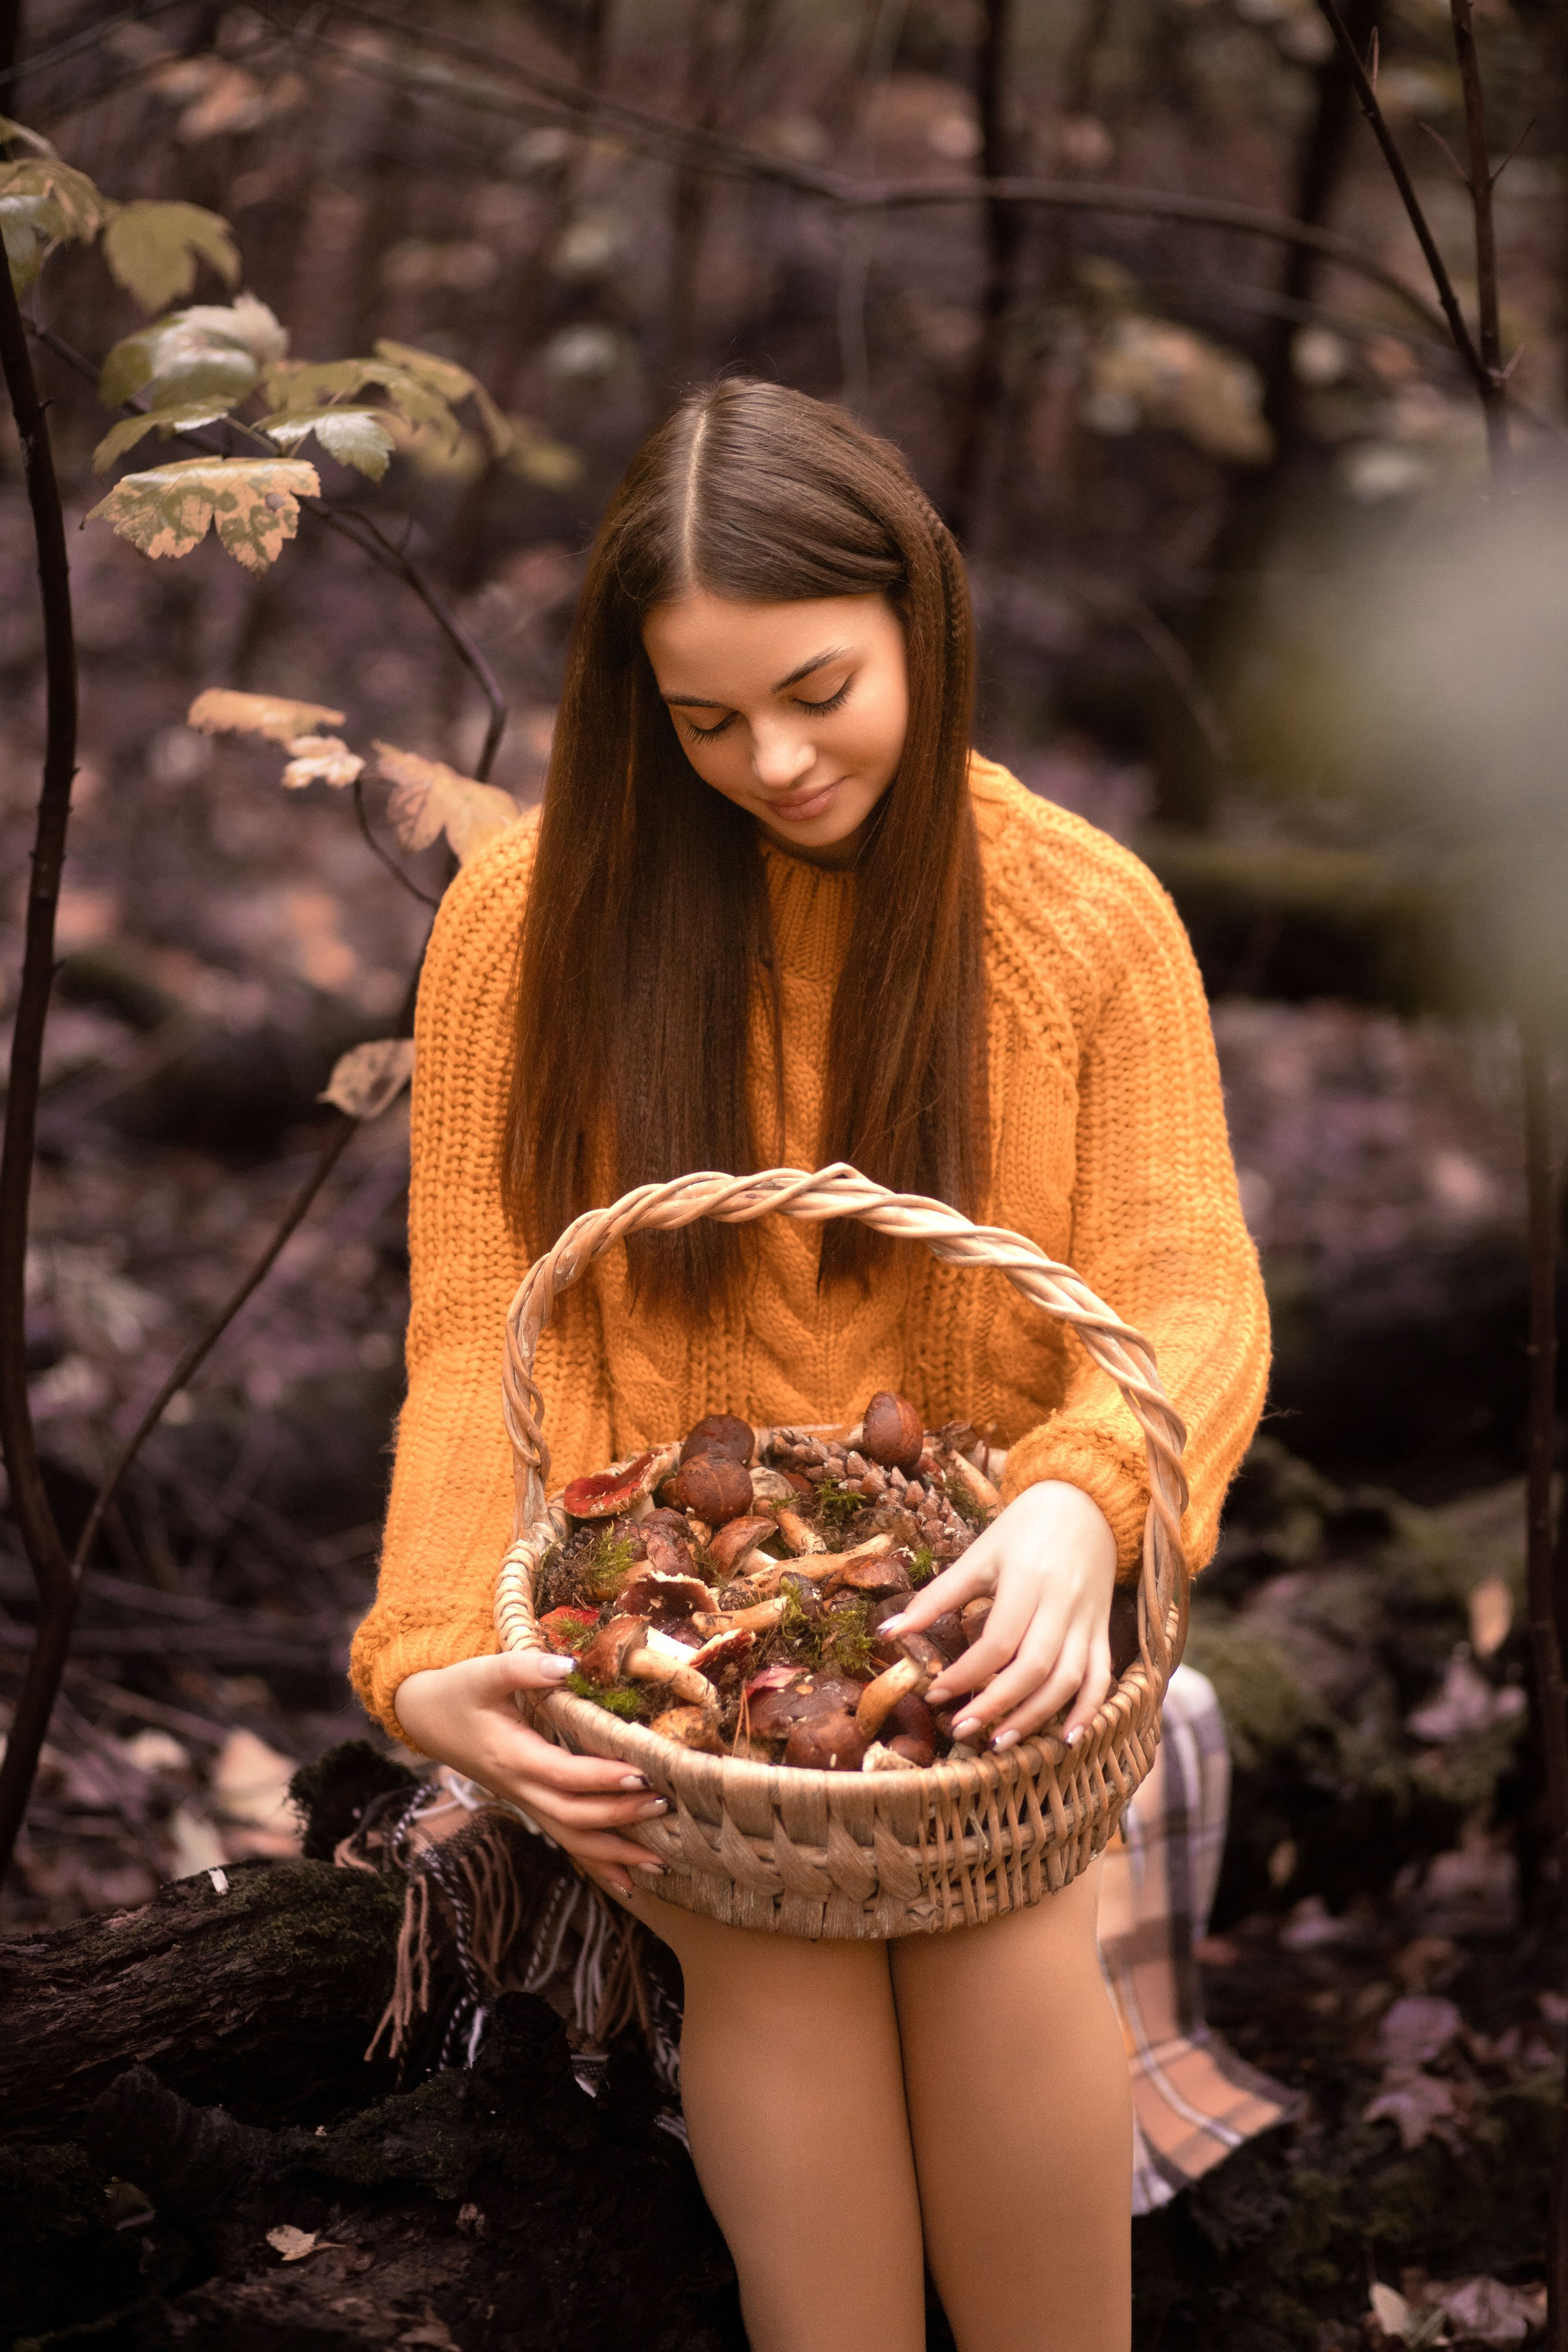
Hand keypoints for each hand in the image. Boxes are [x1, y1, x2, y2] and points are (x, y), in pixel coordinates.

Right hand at [394, 1651, 667, 1896]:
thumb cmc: (457, 1692)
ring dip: (614, 1854)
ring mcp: (524, 1801)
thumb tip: (569, 1664)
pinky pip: (565, 1838)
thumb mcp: (484, 1671)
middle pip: (572, 1815)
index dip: (600, 1778)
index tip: (640, 1774)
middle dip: (619, 1816)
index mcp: (512, 1756)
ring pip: (571, 1839)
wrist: (424, 1718)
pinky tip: (628, 1881)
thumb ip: (525, 1667)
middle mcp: (520, 1788)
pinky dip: (597, 1862)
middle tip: (664, 1806)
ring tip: (660, 1864)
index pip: (562, 1774)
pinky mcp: (530, 1803)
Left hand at [879, 1480, 1117, 1752]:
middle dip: (996, 1704)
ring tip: (1001, 1742)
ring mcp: (1087, 1620)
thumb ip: (937, 1597)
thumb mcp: (979, 1555)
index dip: (964, 1673)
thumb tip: (886, 1634)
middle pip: (1033, 1667)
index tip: (934, 1694)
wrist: (1085, 1503)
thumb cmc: (1023, 1529)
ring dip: (1036, 1716)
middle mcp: (1062, 1604)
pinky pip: (1101, 1677)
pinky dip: (1087, 1711)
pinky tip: (1065, 1739)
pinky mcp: (1102, 1630)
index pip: (997, 1641)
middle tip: (962, 1730)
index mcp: (1027, 1580)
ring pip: (1068, 1680)